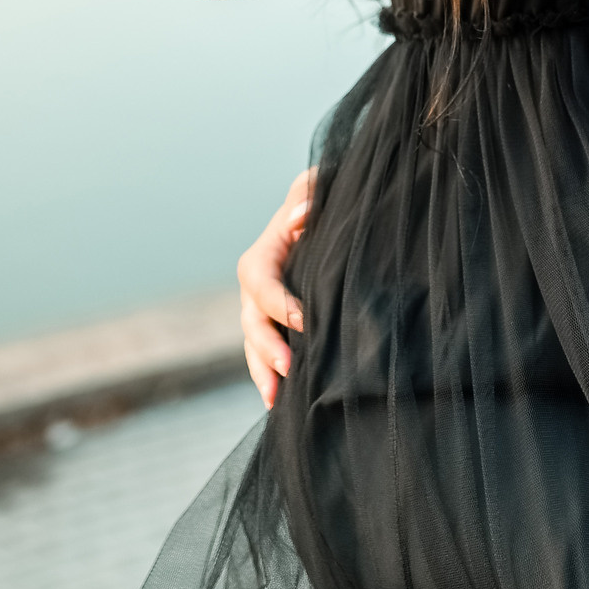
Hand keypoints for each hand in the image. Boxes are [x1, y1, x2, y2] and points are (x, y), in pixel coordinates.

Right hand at [238, 168, 314, 407]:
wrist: (338, 220)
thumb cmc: (330, 200)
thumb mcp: (322, 185)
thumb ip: (309, 194)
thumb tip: (300, 217)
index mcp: (265, 252)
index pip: (258, 279)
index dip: (277, 302)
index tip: (304, 320)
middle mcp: (258, 285)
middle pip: (250, 319)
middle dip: (265, 346)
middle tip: (288, 368)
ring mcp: (264, 310)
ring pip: (252, 343)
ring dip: (262, 372)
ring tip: (276, 400)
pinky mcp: (278, 327)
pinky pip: (266, 354)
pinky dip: (271, 377)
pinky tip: (283, 403)